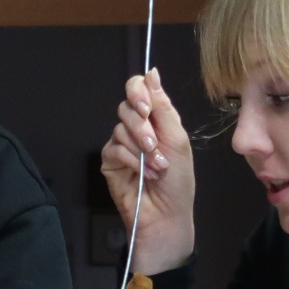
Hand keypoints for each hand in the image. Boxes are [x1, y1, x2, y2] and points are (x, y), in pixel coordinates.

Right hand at [100, 71, 197, 275]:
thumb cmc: (178, 182)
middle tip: (154, 144)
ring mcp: (122, 144)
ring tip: (156, 167)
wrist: (166, 216)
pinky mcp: (110, 162)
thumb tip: (151, 72)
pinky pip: (113, 148)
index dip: (138, 91)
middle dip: (142, 126)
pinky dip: (130, 160)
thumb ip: (163, 107)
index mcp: (157, 119)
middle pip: (126, 106)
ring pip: (120, 128)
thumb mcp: (177, 140)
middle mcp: (138, 128)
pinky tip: (143, 174)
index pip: (139, 89)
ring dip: (141, 149)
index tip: (145, 106)